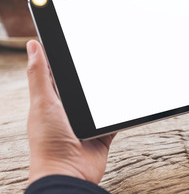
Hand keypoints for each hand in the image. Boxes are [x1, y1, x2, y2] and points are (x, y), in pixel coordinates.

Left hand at [26, 40, 115, 184]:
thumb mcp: (43, 102)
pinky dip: (120, 112)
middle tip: (107, 56)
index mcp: (52, 101)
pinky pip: (114, 119)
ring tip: (120, 75)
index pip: (59, 74)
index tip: (78, 43)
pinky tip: (127, 101)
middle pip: (84, 87)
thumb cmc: (50, 142)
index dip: (67, 59)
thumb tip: (33, 46)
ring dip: (109, 94)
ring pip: (101, 102)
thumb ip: (39, 75)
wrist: (70, 173)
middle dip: (93, 75)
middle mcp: (69, 111)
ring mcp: (87, 122)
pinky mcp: (102, 133)